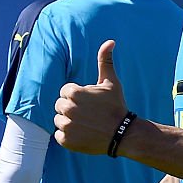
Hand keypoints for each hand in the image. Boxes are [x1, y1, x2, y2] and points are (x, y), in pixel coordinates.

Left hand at [54, 40, 128, 154]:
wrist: (123, 134)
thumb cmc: (116, 106)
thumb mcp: (111, 82)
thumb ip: (105, 61)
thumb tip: (110, 41)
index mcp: (74, 93)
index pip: (65, 92)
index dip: (78, 96)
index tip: (90, 103)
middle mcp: (68, 108)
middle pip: (60, 105)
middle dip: (71, 108)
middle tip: (88, 114)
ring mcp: (66, 125)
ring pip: (59, 120)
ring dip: (69, 122)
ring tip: (86, 124)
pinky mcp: (66, 141)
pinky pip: (59, 135)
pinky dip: (68, 136)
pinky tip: (83, 133)